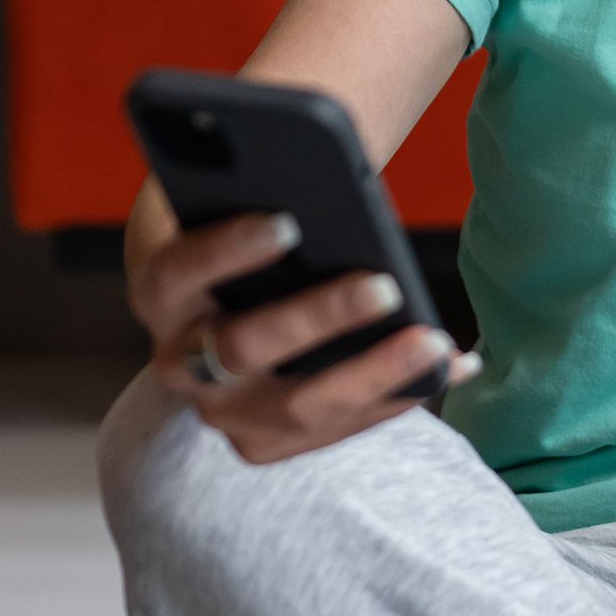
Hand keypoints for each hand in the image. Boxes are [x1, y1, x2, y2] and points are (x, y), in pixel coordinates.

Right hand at [126, 210, 476, 463]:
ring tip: (433, 340)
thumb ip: (263, 187)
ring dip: (372, 373)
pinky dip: (400, 395)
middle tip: (384, 285)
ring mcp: (222, 411)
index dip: (227, 251)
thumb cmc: (243, 230)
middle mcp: (178, 362)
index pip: (179, 271)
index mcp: (161, 291)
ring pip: (297, 407)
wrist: (219, 301)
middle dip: (318, 317)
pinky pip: (339, 427)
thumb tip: (321, 172)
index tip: (289, 224)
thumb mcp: (237, 203)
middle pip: (243, 348)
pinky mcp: (267, 443)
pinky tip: (454, 360)